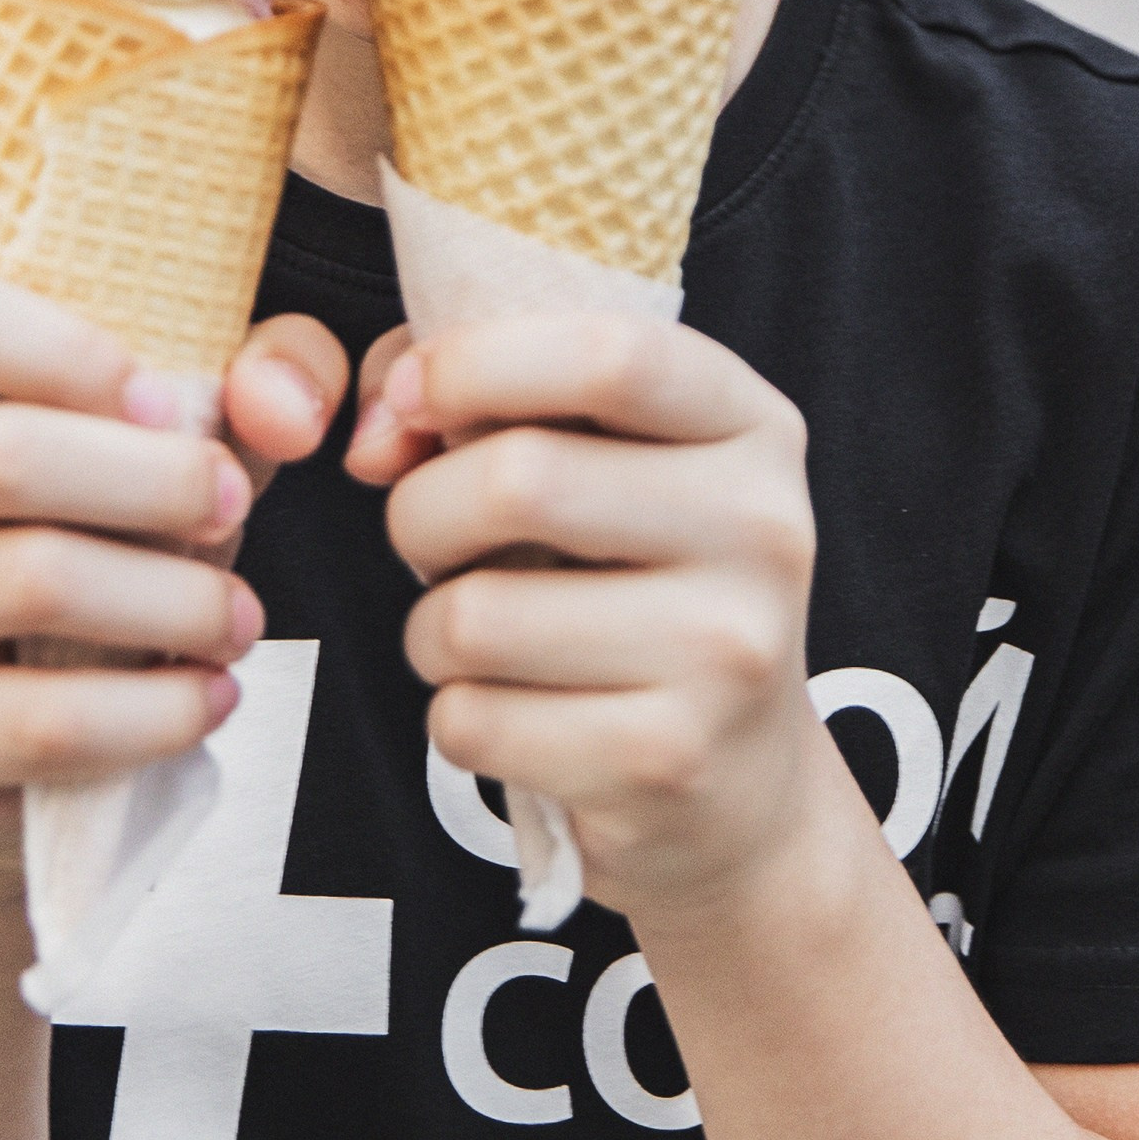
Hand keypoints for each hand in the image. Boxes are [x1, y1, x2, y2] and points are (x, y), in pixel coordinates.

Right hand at [0, 266, 346, 904]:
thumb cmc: (96, 537)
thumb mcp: (178, 435)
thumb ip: (258, 377)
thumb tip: (284, 408)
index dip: (64, 347)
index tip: (168, 403)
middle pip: (0, 456)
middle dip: (156, 484)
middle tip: (236, 511)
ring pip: (29, 583)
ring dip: (173, 602)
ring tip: (237, 620)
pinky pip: (34, 720)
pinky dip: (151, 712)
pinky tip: (208, 696)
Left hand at [365, 315, 823, 925]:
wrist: (739, 782)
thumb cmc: (633, 585)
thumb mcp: (600, 460)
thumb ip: (478, 395)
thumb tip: (376, 439)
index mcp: (750, 427)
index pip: (609, 357)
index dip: (476, 363)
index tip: (413, 400)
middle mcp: (762, 530)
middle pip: (518, 481)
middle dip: (422, 512)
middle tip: (433, 543)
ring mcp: (727, 653)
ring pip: (475, 617)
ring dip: (431, 631)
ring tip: (478, 638)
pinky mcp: (668, 761)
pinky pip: (473, 720)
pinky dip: (456, 718)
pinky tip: (514, 712)